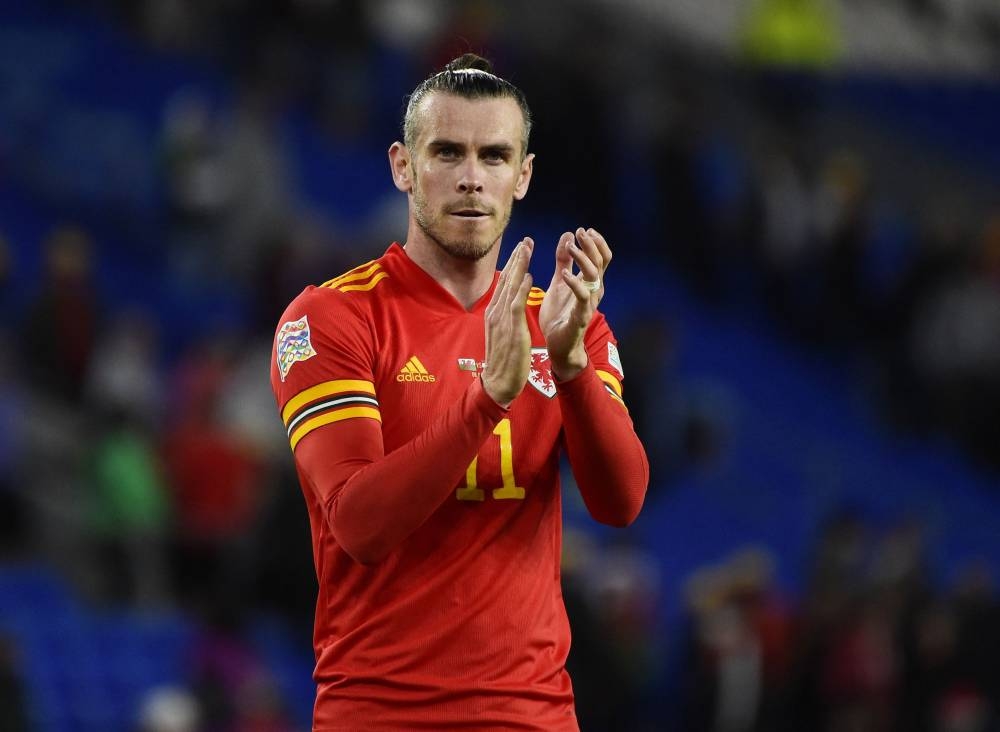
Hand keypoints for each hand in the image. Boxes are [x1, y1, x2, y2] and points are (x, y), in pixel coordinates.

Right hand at [481, 238, 533, 406]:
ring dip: (519, 266)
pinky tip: (528, 275)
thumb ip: (506, 317)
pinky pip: (515, 304)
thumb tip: (510, 304)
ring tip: (527, 248)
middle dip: (516, 258)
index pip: (504, 283)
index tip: (521, 249)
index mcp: (494, 313)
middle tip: (525, 240)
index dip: (513, 264)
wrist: (499, 382)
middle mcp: (495, 312)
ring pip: (510, 286)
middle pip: (506, 279)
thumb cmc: (504, 361)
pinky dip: (521, 288)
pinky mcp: (511, 329)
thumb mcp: (503, 334)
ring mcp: (501, 320)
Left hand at [539, 227, 611, 380]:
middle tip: (580, 232)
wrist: (557, 345)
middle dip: (591, 245)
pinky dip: (575, 283)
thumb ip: (564, 260)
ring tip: (570, 247)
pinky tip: (565, 274)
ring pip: (594, 276)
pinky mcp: (581, 315)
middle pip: (600, 263)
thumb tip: (568, 235)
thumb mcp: (559, 282)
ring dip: (583, 259)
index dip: (596, 242)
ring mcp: (589, 303)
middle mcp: (594, 291)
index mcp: (590, 282)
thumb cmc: (560, 314)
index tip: (584, 230)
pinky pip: (582, 297)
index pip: (601, 257)